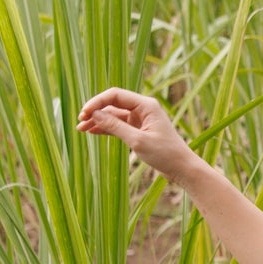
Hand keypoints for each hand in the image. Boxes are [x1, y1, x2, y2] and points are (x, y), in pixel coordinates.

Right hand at [76, 88, 197, 183]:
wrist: (182, 168)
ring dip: (98, 121)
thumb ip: (115, 127)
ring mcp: (140, 119)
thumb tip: (95, 115)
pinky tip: (92, 132)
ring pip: (114, 115)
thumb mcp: (137, 141)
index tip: (84, 113)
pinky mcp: (139, 130)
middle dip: (95, 111)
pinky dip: (106, 128)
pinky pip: (118, 125)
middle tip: (80, 121)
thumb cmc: (165, 154)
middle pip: (113, 103)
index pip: (116, 95)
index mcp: (146, 105)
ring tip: (81, 129)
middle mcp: (143, 108)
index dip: (98, 102)